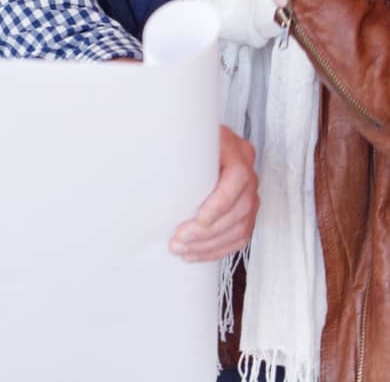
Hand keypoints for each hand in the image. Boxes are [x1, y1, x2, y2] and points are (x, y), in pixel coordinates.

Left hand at [170, 126, 257, 260]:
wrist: (196, 140)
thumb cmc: (185, 139)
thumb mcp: (180, 136)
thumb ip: (172, 150)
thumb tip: (139, 168)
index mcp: (234, 148)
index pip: (237, 178)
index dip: (220, 203)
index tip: (198, 220)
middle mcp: (248, 169)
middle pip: (239, 207)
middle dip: (208, 231)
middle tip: (179, 240)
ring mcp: (250, 190)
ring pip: (240, 226)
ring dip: (210, 244)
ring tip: (182, 249)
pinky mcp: (246, 209)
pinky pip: (239, 235)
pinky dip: (218, 249)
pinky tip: (196, 253)